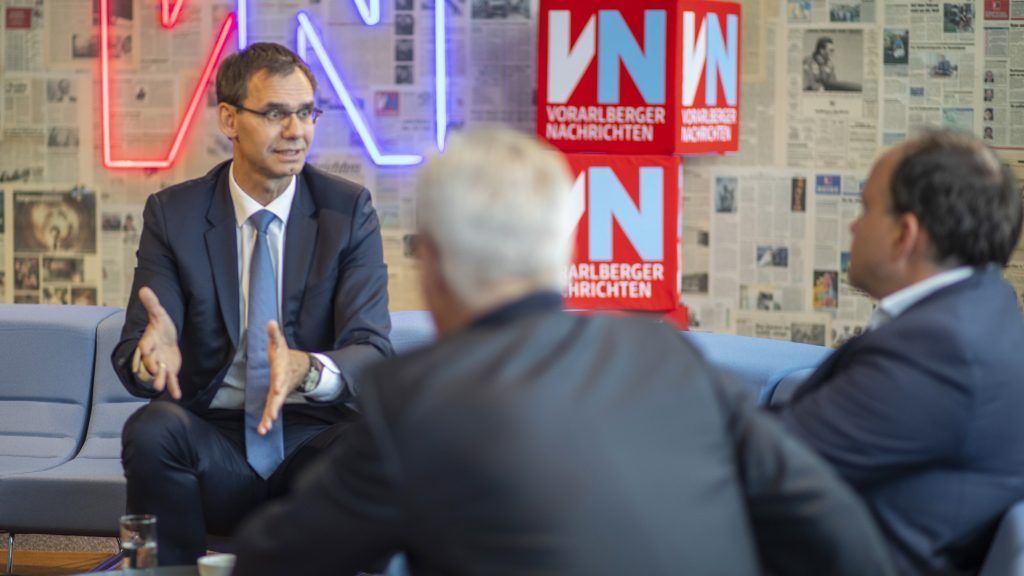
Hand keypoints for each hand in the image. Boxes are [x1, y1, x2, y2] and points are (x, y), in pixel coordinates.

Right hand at [137, 286, 181, 399]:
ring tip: (158, 387)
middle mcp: (153, 355)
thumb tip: (144, 288)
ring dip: (159, 379)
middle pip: (150, 361)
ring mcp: (161, 364)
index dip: (145, 346)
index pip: (146, 343)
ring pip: (159, 373)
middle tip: (153, 369)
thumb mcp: (159, 314)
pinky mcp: (170, 371)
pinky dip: (174, 388)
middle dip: (150, 365)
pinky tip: (177, 396)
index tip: (144, 349)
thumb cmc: (161, 327)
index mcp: (150, 341)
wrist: (166, 340)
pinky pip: (171, 380)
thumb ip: (152, 304)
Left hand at [258, 320, 309, 434]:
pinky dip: (267, 420)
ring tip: (264, 428)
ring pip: (275, 407)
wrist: (301, 368)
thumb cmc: (285, 355)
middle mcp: (281, 384)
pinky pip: (271, 410)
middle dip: (274, 407)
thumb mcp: (280, 344)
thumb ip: (274, 334)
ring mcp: (280, 393)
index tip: (277, 389)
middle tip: (271, 416)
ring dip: (270, 418)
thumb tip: (270, 322)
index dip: (280, 382)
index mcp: (281, 371)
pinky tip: (262, 430)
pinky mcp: (276, 398)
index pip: (281, 377)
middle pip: (278, 397)